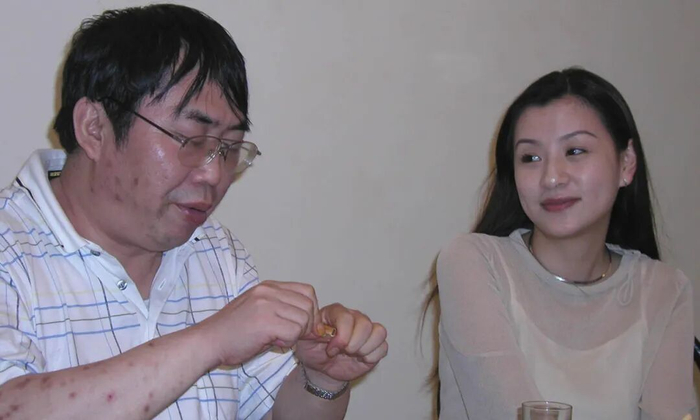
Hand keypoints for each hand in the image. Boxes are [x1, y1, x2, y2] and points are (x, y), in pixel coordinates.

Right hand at [195, 280, 321, 366]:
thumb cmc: (232, 331)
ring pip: (304, 319)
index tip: (302, 325)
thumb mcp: (258, 309)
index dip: (310, 310)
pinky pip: (294, 332)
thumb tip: (310, 322)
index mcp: (268, 287)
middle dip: (307, 324)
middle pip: (309, 305)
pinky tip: (272, 342)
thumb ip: (281, 308)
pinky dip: (288, 342)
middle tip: (291, 335)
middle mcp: (268, 291)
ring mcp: (266, 304)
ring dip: (296, 334)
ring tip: (278, 338)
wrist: (208, 341)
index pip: (307, 291)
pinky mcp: (265, 321)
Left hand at [295, 303, 387, 382]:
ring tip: (352, 354)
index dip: (341, 337)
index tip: (331, 349)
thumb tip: (321, 329)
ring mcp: (367, 330)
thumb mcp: (306, 340)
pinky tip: (360, 359)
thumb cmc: (313, 350)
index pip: (346, 317)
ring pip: (378, 332)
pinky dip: (372, 356)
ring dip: (364, 349)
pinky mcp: (376, 344)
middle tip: (342, 352)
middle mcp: (355, 317)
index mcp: (336, 312)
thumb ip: (311, 331)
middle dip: (353, 344)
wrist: (321, 367)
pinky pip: (383, 347)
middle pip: (365, 324)